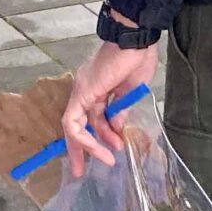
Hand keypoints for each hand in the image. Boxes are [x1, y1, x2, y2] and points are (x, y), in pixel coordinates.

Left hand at [62, 31, 159, 167]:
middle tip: (80, 172)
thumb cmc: (137, 59)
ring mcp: (81, 90)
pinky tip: (101, 147)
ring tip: (107, 160)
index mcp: (97, 89)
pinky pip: (75, 121)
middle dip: (79, 149)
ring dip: (89, 146)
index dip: (96, 137)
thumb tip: (116, 128)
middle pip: (77, 125)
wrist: (135, 38)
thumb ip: (120, 110)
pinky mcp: (82, 92)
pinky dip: (85, 137)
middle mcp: (85, 91)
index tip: (107, 154)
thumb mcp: (130, 91)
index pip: (91, 118)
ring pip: (74, 126)